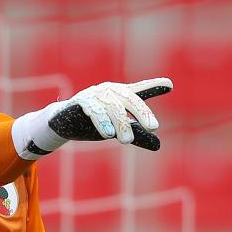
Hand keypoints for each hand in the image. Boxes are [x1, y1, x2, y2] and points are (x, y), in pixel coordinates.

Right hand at [10, 77, 172, 159]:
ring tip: (126, 140)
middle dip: (142, 112)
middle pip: (130, 99)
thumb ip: (137, 135)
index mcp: (121, 95)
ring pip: (113, 107)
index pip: (139, 91)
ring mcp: (95, 94)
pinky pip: (93, 110)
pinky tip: (108, 134)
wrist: (62, 123)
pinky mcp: (81, 101)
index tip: (169, 85)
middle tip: (153, 127)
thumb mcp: (117, 129)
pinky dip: (101, 121)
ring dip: (121, 123)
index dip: (154, 86)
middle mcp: (110, 91)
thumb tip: (158, 145)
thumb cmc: (93, 124)